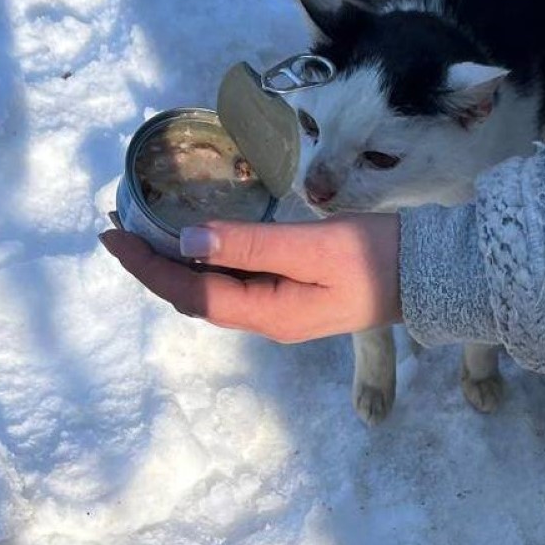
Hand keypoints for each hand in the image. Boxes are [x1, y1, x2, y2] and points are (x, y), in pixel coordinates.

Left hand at [99, 214, 401, 342]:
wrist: (433, 275)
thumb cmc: (375, 257)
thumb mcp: (311, 247)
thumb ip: (250, 244)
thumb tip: (187, 240)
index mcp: (268, 313)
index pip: (189, 293)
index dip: (146, 266)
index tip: (112, 235)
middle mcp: (269, 319)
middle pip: (195, 296)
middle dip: (154, 264)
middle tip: (120, 225)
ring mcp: (283, 309)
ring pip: (214, 289)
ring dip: (178, 263)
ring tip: (148, 230)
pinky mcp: (296, 294)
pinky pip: (237, 282)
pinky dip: (208, 260)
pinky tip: (201, 240)